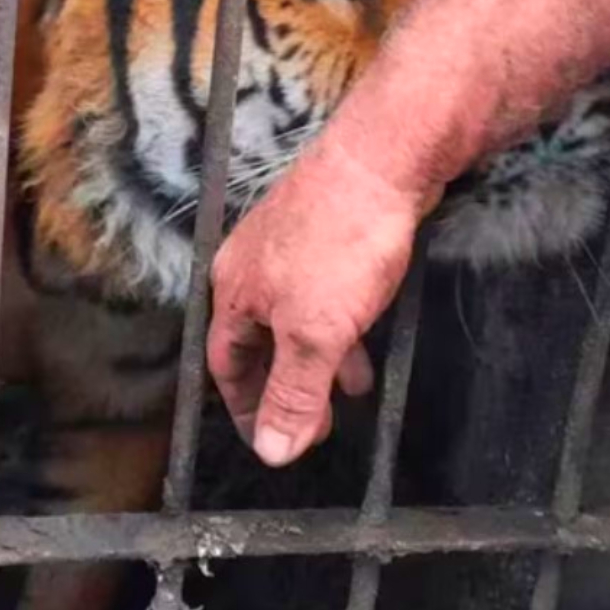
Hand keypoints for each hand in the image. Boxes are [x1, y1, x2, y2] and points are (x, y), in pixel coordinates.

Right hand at [208, 132, 435, 467]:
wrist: (384, 160)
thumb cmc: (342, 236)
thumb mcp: (315, 333)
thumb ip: (293, 392)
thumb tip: (271, 449)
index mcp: (234, 291)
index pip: (224, 366)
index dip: (248, 409)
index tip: (272, 441)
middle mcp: (251, 267)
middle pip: (257, 344)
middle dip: (285, 387)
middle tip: (312, 425)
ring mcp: (288, 248)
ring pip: (294, 320)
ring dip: (316, 361)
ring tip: (347, 393)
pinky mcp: (326, 235)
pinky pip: (323, 296)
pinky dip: (339, 327)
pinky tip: (365, 340)